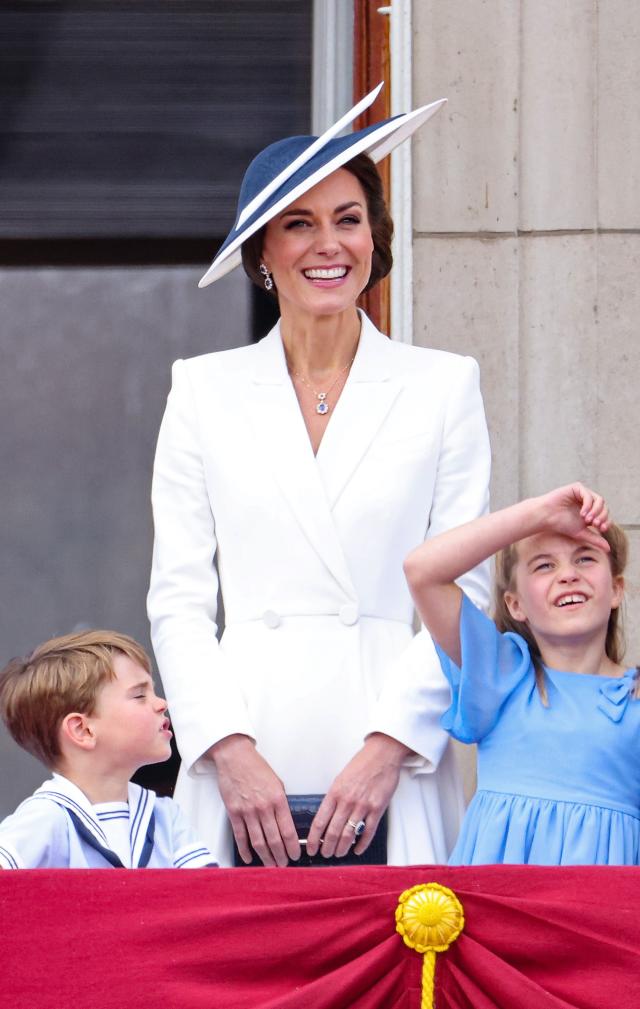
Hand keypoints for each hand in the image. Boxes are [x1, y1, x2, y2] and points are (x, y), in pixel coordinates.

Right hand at [208, 734, 299, 866]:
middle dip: (280, 856)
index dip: (292, 847)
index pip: (288, 830)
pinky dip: (245, 850)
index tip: (295, 856)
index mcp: (278, 799)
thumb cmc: (257, 768)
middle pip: (274, 840)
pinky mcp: (234, 812)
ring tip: (271, 865)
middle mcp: (264, 807)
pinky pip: (240, 836)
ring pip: (258, 842)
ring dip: (266, 857)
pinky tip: (250, 858)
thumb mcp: (277, 783)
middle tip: (284, 866)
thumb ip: (281, 804)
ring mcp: (247, 811)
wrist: (235, 757)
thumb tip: (285, 823)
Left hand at [306, 733, 410, 858]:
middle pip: (332, 832)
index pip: (319, 821)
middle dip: (327, 847)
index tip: (311, 848)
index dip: (313, 839)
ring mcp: (363, 806)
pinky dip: (362, 844)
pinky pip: (368, 832)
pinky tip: (357, 849)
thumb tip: (327, 816)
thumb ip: (334, 797)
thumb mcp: (340, 778)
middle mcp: (347, 801)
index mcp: (335, 792)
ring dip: (342, 848)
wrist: (382, 755)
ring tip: (338, 853)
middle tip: (325, 854)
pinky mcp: (377, 809)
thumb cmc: (361, 764)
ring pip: (349, 835)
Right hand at [540, 483, 610, 547]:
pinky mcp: (577, 488)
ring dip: (596, 511)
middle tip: (595, 524)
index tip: (601, 529)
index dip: (606, 521)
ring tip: (587, 520)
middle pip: (604, 506)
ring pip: (599, 500)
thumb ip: (594, 539)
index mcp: (590, 510)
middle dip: (602, 516)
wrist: (546, 517)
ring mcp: (583, 493)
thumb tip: (608, 549)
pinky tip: (582, 513)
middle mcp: (588, 501)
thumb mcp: (581, 533)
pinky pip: (589, 495)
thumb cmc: (561, 524)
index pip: (604, 514)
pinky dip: (588, 505)